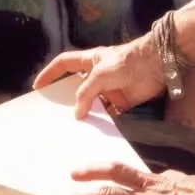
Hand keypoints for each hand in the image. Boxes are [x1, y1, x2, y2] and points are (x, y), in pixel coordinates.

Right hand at [32, 35, 164, 118]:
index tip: (38, 87)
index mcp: (89, 61)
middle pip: (75, 87)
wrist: (156, 66)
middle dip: (64, 99)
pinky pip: (105, 115)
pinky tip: (91, 133)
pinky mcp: (120, 103)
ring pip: (90, 104)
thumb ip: (85, 93)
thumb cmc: (126, 62)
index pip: (64, 65)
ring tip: (68, 129)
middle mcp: (96, 76)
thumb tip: (76, 114)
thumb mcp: (100, 74)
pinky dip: (98, 123)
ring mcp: (107, 90)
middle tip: (51, 114)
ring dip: (82, 114)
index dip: (50, 74)